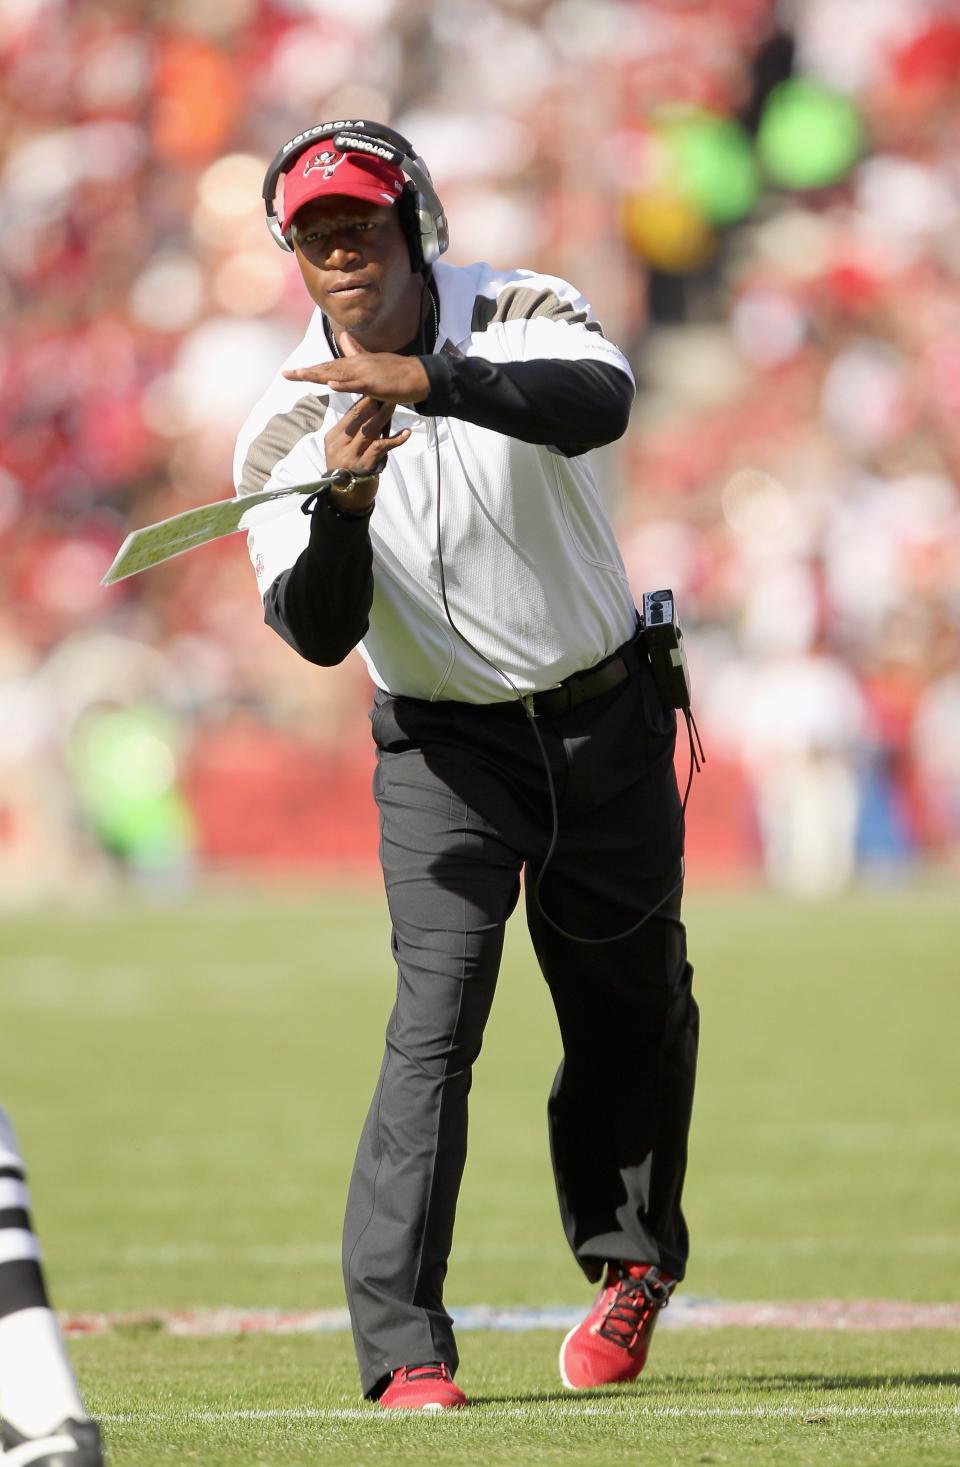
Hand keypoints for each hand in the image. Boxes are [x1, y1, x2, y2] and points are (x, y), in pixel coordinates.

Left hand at [284, 331, 429, 406]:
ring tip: (301, 376)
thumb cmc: (395, 371)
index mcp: (354, 363)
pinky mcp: (375, 383)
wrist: (417, 375)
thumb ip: (356, 352)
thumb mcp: (372, 362)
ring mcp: (365, 373)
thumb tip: (344, 337)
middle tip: (287, 374)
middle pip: (327, 369)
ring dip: (319, 376)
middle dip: (306, 372)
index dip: (308, 370)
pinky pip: (357, 384)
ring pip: (338, 375)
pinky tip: (331, 384)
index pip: (327, 367)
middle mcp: (356, 365)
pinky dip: (344, 384)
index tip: (289, 373)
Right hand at [321, 395, 410, 512]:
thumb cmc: (348, 471)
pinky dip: (394, 440)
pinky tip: (405, 433)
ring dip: (384, 416)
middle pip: (358, 419)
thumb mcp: (343, 450)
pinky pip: (380, 448)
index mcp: (332, 438)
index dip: (363, 401)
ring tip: (394, 404)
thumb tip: (368, 410)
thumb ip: (352, 433)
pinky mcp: (364, 466)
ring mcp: (350, 457)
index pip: (349, 415)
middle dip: (373, 404)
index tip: (376, 389)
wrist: (345, 499)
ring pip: (369, 431)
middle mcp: (339, 446)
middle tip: (386, 390)